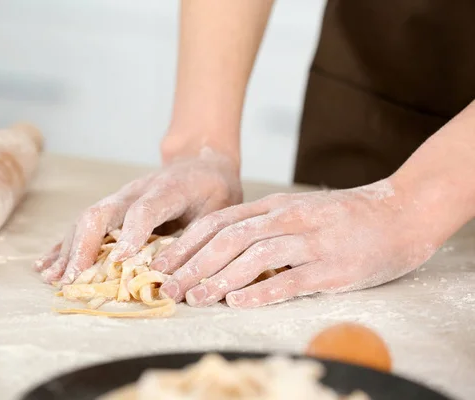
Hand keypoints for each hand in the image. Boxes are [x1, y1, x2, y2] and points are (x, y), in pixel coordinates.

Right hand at [33, 147, 241, 285]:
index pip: (144, 210)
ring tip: (53, 278)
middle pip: (102, 213)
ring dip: (68, 249)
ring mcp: (120, 198)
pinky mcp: (112, 207)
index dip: (131, 234)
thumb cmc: (213, 189)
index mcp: (167, 190)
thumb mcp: (219, 209)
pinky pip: (84, 225)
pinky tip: (46, 264)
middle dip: (84, 247)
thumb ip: (199, 236)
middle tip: (73, 279)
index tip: (120, 261)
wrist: (200, 161)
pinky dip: (64, 245)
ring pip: (86, 220)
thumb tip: (176, 274)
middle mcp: (136, 191)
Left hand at [154, 179, 440, 307]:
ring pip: (254, 257)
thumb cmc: (344, 216)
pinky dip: (261, 292)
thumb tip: (220, 247)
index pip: (218, 222)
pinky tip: (238, 303)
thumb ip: (263, 223)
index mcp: (274, 206)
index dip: (186, 244)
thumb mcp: (297, 209)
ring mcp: (310, 242)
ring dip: (220, 278)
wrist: (401, 212)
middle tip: (168, 287)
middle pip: (228, 239)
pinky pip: (290, 279)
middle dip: (193, 264)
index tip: (162, 265)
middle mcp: (287, 220)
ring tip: (196, 298)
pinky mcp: (332, 267)